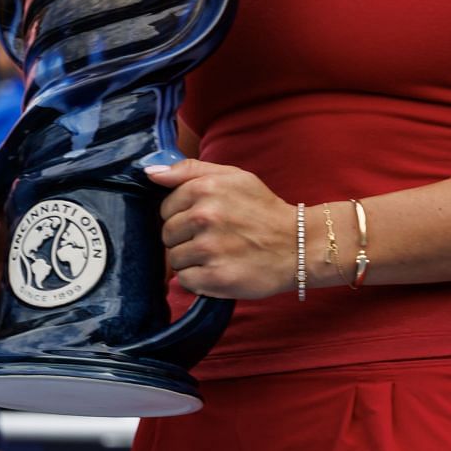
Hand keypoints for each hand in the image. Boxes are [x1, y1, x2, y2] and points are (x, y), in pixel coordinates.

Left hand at [151, 160, 296, 299]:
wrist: (299, 245)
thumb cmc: (262, 209)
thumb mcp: (233, 177)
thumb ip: (189, 170)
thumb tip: (151, 173)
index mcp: (205, 189)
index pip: (165, 207)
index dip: (181, 215)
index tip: (203, 220)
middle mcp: (204, 217)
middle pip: (167, 234)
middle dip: (184, 237)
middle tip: (212, 238)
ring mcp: (209, 249)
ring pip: (174, 258)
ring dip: (191, 259)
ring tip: (217, 254)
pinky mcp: (216, 278)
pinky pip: (185, 280)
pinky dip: (198, 279)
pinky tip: (218, 270)